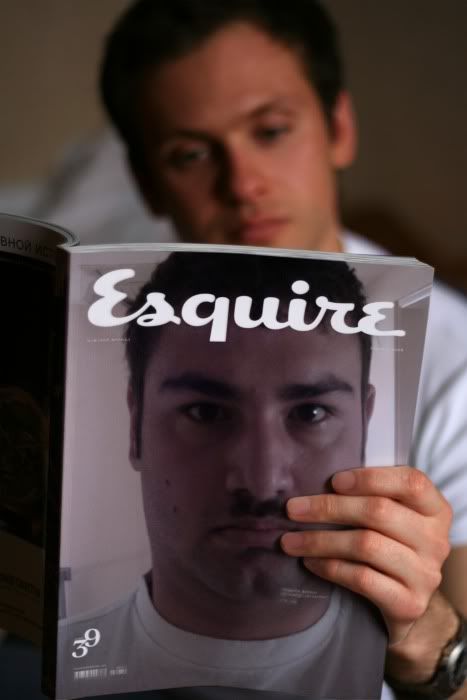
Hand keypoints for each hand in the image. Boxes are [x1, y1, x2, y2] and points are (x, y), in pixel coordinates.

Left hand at [281, 466, 451, 644]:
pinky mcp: (409, 604)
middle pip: (378, 512)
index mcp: (435, 509)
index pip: (411, 482)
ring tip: (290, 540)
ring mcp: (425, 574)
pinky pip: (362, 579)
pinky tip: (310, 563)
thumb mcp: (393, 516)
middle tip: (292, 510)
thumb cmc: (390, 545)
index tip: (334, 481)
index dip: (370, 478)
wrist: (406, 602)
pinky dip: (330, 568)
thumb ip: (372, 495)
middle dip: (328, 508)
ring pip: (366, 545)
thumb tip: (315, 479)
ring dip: (320, 541)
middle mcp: (435, 540)